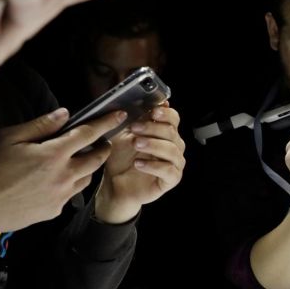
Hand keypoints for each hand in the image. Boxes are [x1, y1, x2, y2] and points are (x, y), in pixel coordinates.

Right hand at [0, 108, 126, 232]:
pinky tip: (57, 179)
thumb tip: (65, 114)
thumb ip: (41, 125)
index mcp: (54, 154)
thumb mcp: (9, 137)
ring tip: (77, 159)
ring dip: (87, 166)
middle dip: (103, 147)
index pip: (89, 134)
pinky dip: (70, 183)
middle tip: (100, 140)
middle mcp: (64, 176)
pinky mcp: (54, 210)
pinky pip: (71, 194)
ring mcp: (61, 195)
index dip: (106, 123)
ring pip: (87, 178)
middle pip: (97, 159)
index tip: (120, 116)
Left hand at [94, 103, 186, 223]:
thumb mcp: (122, 136)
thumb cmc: (121, 159)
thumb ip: (131, 120)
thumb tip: (134, 103)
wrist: (115, 185)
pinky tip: (138, 164)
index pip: (173, 118)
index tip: (152, 111)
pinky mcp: (171, 180)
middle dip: (153, 128)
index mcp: (164, 133)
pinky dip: (154, 166)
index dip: (166, 114)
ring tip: (136, 144)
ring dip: (153, 145)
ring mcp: (174, 163)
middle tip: (135, 128)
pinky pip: (169, 171)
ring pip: (172, 150)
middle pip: (172, 132)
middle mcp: (173, 147)